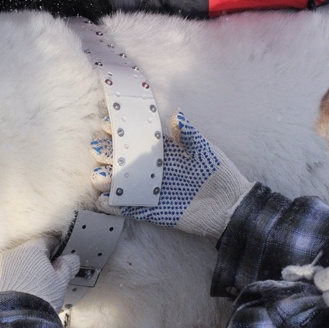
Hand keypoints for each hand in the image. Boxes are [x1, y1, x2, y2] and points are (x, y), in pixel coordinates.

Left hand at [0, 239, 80, 313]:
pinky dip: (4, 287)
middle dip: (34, 264)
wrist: (15, 323)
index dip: (55, 249)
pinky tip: (13, 299)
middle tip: (44, 279)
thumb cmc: (40, 299)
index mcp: (30, 250)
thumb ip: (67, 266)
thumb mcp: (61, 282)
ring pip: (9, 267)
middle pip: (25, 254)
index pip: (45, 241)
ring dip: (18, 275)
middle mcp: (9, 255)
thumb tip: (72, 259)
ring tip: (28, 292)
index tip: (58, 257)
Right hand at [90, 110, 252, 237]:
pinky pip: (131, 209)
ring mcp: (152, 192)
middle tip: (99, 152)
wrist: (229, 207)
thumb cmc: (220, 175)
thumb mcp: (206, 151)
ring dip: (108, 181)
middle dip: (109, 155)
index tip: (108, 124)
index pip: (138, 139)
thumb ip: (190, 135)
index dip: (122, 131)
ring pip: (123, 185)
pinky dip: (116, 206)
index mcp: (165, 153)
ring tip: (99, 178)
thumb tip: (176, 115)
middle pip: (124, 161)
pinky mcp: (153, 212)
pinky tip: (103, 202)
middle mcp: (154, 171)